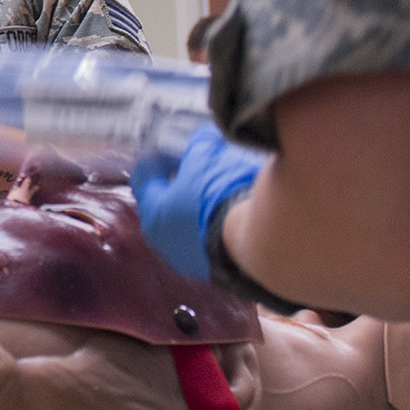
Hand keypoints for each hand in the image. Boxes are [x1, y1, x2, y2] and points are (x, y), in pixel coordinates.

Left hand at [131, 121, 263, 280]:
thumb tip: (205, 138)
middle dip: (184, 186)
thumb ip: (201, 145)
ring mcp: (196, 262)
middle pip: (169, 206)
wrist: (264, 239)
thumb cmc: (224, 196)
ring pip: (195, 227)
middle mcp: (167, 244)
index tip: (174, 152)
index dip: (158, 161)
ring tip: (228, 190)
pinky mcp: (223, 272)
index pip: (145, 181)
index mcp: (153, 214)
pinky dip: (226, 227)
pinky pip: (218, 243)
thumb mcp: (208, 156)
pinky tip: (243, 214)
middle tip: (202, 170)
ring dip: (206, 208)